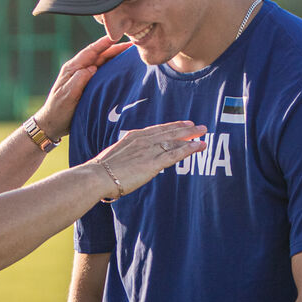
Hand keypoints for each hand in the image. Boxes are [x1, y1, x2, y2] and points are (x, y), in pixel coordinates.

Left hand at [36, 37, 130, 140]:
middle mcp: (78, 69)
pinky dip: (112, 68)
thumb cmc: (58, 110)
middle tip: (131, 45)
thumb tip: (93, 68)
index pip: (90, 52)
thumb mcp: (67, 95)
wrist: (53, 123)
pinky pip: (102, 73)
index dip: (103, 43)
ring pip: (102, 63)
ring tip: (129, 53)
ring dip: (115, 57)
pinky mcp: (88, 85)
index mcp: (72, 68)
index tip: (116, 37)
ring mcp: (83, 77)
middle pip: (99, 55)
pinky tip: (122, 68)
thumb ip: (79, 80)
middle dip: (114, 48)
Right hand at [90, 122, 206, 201]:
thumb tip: (131, 162)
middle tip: (199, 126)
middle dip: (185, 129)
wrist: (97, 176)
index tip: (183, 125)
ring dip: (191, 137)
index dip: (172, 127)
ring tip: (204, 134)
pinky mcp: (152, 163)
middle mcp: (144, 140)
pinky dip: (189, 149)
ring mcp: (149, 151)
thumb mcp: (116, 156)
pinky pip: (175, 154)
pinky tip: (199, 146)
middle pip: (169, 132)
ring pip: (175, 141)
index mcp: (134, 137)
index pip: (157, 130)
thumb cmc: (102, 171)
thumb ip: (127, 156)